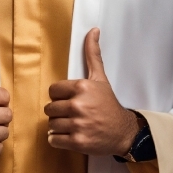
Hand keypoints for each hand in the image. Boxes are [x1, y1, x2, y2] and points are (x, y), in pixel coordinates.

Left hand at [44, 28, 137, 155]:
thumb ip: (92, 54)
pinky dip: (58, 140)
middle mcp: (79, 105)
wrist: (123, 131)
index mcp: (81, 87)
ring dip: (59, 126)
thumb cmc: (108, 103)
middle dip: (59, 112)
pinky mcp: (77, 142)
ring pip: (51, 124)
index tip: (70, 100)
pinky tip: (70, 135)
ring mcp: (78, 124)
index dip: (59, 97)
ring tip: (72, 125)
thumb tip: (93, 30)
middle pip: (50, 108)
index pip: (52, 91)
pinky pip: (54, 139)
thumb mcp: (100, 78)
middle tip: (72, 114)